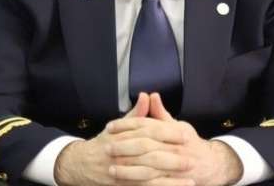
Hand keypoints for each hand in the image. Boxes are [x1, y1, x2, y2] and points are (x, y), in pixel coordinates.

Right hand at [54, 93, 192, 185]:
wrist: (82, 164)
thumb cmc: (104, 143)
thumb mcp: (118, 126)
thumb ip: (137, 114)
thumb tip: (147, 96)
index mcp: (124, 135)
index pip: (149, 132)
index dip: (168, 133)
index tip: (184, 134)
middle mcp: (122, 153)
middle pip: (150, 154)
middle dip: (172, 157)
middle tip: (191, 157)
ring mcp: (122, 171)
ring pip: (148, 174)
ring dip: (170, 178)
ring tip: (190, 177)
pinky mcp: (123, 185)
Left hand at [107, 93, 242, 185]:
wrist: (209, 165)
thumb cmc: (189, 143)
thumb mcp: (177, 125)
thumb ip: (160, 113)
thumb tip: (150, 95)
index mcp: (174, 131)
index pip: (146, 125)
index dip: (126, 125)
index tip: (110, 127)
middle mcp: (175, 147)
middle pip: (146, 144)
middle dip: (124, 146)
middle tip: (107, 147)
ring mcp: (175, 166)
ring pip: (149, 166)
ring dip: (129, 168)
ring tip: (111, 167)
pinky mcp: (173, 181)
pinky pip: (154, 183)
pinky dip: (139, 182)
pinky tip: (125, 182)